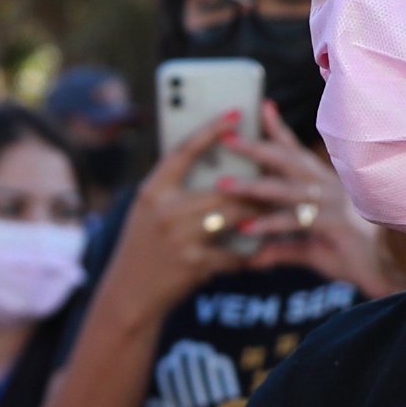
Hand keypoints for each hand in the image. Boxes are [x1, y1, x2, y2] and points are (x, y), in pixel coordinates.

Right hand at [99, 115, 257, 329]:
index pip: (185, 150)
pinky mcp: (193, 264)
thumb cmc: (145, 247)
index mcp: (152, 190)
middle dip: (253, 187)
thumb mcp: (150, 211)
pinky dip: (247, 252)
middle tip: (276, 180)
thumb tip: (220, 167)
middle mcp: (164, 210)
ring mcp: (179, 237)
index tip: (236, 112)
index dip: (211, 129)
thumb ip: (177, 189)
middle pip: (222, 188)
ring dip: (257, 216)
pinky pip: (233, 252)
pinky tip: (257, 252)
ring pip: (234, 217)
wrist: (129, 295)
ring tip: (274, 212)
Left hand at [207, 103, 392, 295]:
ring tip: (224, 184)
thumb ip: (282, 249)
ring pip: (289, 188)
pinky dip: (271, 224)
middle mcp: (330, 187)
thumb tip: (253, 257)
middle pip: (289, 160)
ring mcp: (336, 203)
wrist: (384, 276)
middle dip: (257, 147)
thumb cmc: (350, 257)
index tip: (262, 105)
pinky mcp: (338, 224)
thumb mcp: (309, 250)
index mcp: (324, 185)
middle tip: (226, 137)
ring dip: (254, 185)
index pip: (298, 152)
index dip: (280, 129)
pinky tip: (248, 229)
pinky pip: (298, 221)